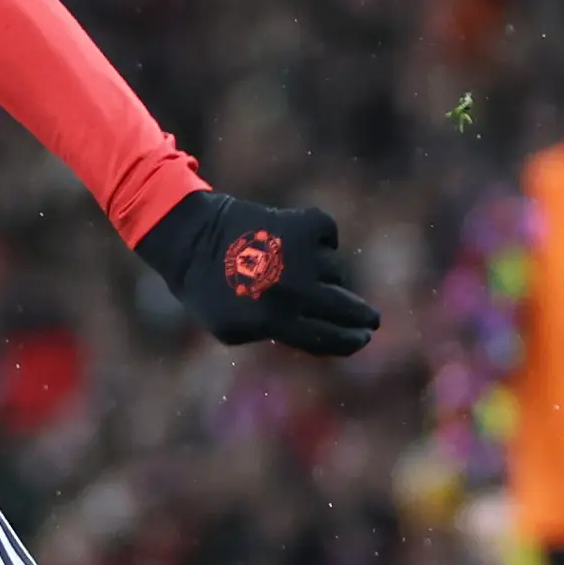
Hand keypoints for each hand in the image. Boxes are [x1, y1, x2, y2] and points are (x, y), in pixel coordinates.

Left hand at [136, 192, 380, 356]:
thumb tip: (319, 336)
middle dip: (362, 317)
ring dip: (325, 276)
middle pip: (345, 308)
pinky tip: (299, 243)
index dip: (351, 341)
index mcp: (278, 321)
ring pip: (336, 272)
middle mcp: (297, 290)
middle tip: (372, 319)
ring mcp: (304, 254)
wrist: (192, 237)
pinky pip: (328, 236)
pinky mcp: (306, 223)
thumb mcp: (232, 329)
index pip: (331, 338)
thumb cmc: (207, 289)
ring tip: (299, 273)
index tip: (364, 338)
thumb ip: (276, 336)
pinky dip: (319, 239)